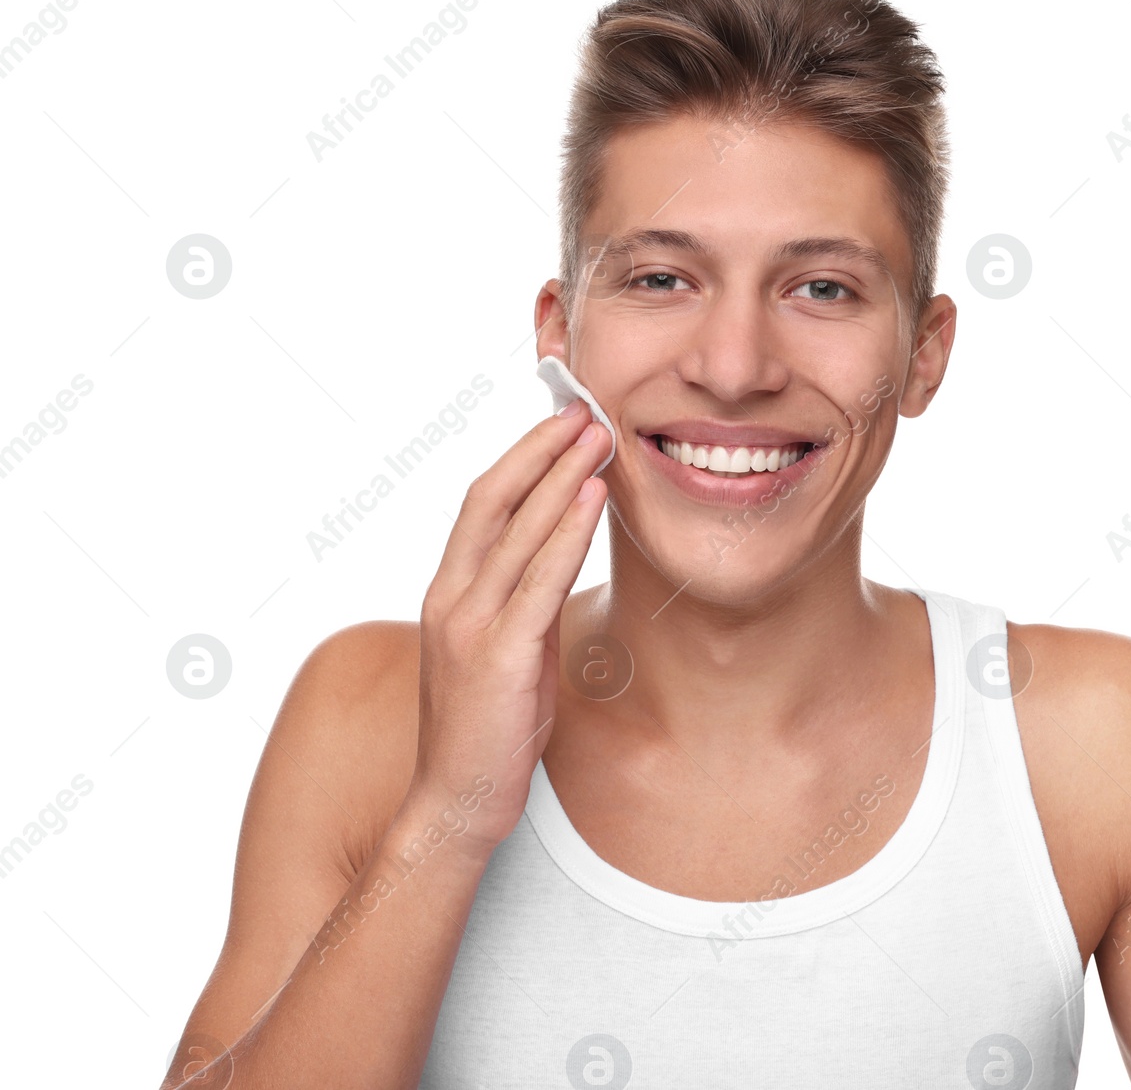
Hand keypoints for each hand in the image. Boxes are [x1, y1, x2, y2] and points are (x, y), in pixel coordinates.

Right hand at [409, 399, 610, 856]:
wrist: (456, 801)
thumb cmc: (489, 727)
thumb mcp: (507, 648)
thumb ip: (525, 598)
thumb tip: (563, 551)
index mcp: (448, 592)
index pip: (481, 502)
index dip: (521, 455)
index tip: (562, 422)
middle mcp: (450, 597)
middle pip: (494, 499)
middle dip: (543, 450)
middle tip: (587, 411)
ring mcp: (470, 625)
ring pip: (517, 530)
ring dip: (562, 476)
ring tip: (599, 437)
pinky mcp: (499, 655)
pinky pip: (538, 580)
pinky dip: (567, 532)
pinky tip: (592, 498)